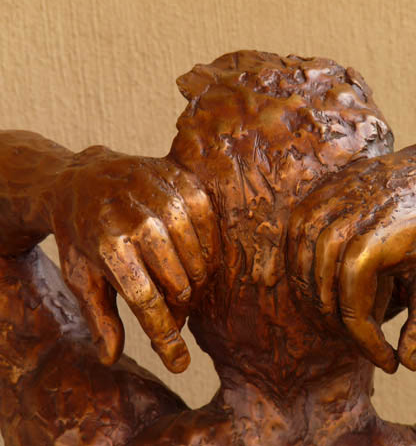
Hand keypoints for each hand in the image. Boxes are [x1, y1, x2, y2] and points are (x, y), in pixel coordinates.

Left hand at [49, 147, 217, 371]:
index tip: (179, 363)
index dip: (165, 336)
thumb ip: (99, 316)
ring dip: (194, 283)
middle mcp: (138, 218)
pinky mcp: (183, 182)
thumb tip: (111, 358)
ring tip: (179, 285)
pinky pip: (210, 229)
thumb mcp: (80, 276)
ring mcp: (163, 196)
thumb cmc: (82, 233)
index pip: (146, 300)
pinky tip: (193, 258)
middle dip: (177, 308)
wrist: (83, 176)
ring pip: (198, 260)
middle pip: (178, 284)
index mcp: (107, 245)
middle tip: (168, 308)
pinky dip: (207, 251)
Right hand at [288, 142, 415, 371]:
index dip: (367, 344)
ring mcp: (324, 207)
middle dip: (338, 326)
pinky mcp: (316, 196)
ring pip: (301, 266)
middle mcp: (340, 226)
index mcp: (369, 248)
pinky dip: (298, 264)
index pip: (352, 311)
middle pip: (321, 292)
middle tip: (357, 341)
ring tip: (332, 319)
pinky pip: (294, 238)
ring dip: (311, 298)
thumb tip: (408, 365)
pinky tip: (313, 281)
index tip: (388, 362)